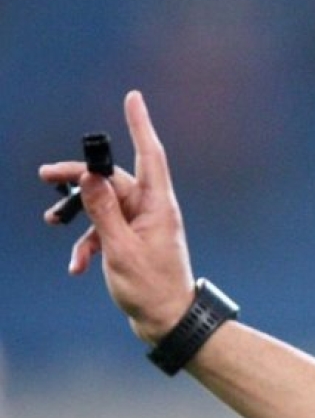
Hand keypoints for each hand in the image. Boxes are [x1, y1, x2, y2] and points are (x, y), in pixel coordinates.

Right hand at [40, 90, 194, 343]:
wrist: (167, 321)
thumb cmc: (150, 287)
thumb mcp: (119, 249)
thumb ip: (103, 211)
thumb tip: (90, 176)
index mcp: (158, 204)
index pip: (150, 154)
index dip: (139, 124)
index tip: (133, 97)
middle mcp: (152, 208)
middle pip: (113, 180)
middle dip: (78, 179)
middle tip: (44, 175)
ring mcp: (143, 224)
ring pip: (104, 206)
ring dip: (79, 217)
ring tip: (51, 225)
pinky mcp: (134, 239)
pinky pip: (106, 230)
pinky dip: (88, 244)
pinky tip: (77, 266)